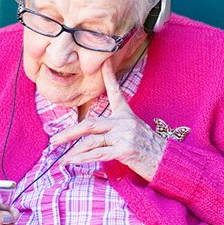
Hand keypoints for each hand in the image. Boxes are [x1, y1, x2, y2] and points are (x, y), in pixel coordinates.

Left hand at [49, 61, 165, 180]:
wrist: (169, 163)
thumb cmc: (151, 150)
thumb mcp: (135, 133)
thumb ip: (116, 130)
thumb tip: (93, 136)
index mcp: (127, 115)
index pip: (116, 93)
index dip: (109, 76)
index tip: (104, 61)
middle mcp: (124, 122)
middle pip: (90, 123)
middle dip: (69, 133)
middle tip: (54, 139)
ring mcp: (124, 135)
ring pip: (91, 141)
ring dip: (74, 151)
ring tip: (61, 158)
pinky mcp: (125, 150)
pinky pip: (98, 154)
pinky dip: (83, 159)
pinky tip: (72, 162)